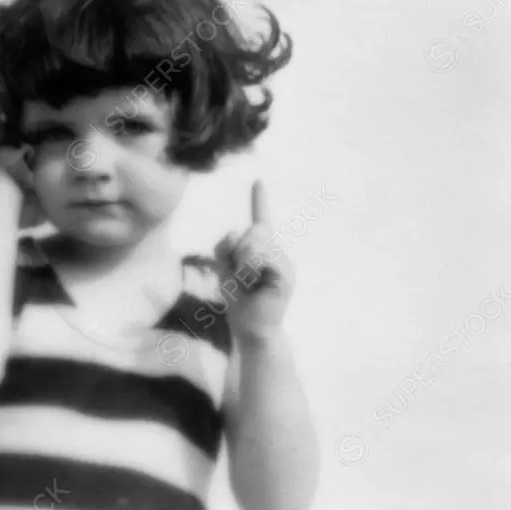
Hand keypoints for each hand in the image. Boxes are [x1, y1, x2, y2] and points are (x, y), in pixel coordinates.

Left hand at [214, 179, 293, 344]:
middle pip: (248, 231)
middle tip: (241, 277)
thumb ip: (224, 247)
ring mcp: (284, 261)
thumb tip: (240, 231)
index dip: (259, 199)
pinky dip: (251, 267)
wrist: (252, 329)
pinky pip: (263, 257)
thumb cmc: (239, 301)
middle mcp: (276, 251)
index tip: (258, 181)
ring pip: (253, 242)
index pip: (260, 219)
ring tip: (249, 283)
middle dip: (235, 253)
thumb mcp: (223, 269)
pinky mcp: (287, 275)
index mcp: (261, 249)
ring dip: (241, 263)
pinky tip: (256, 283)